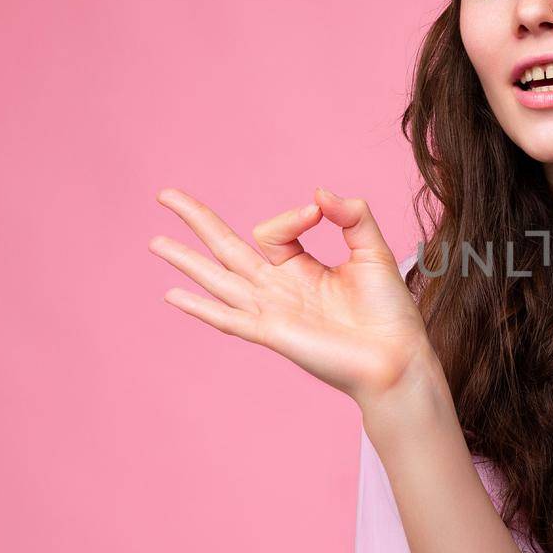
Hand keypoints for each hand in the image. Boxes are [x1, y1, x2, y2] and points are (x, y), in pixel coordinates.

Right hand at [148, 186, 433, 406]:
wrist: (397, 358)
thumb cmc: (389, 311)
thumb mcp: (373, 250)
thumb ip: (350, 216)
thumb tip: (318, 194)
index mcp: (301, 268)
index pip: (272, 231)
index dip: (291, 215)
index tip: (318, 212)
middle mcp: (279, 288)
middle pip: (226, 247)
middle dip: (196, 220)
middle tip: (164, 194)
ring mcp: (272, 311)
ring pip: (218, 278)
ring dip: (185, 260)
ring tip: (155, 242)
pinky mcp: (273, 333)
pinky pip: (229, 317)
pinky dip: (200, 307)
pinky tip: (172, 296)